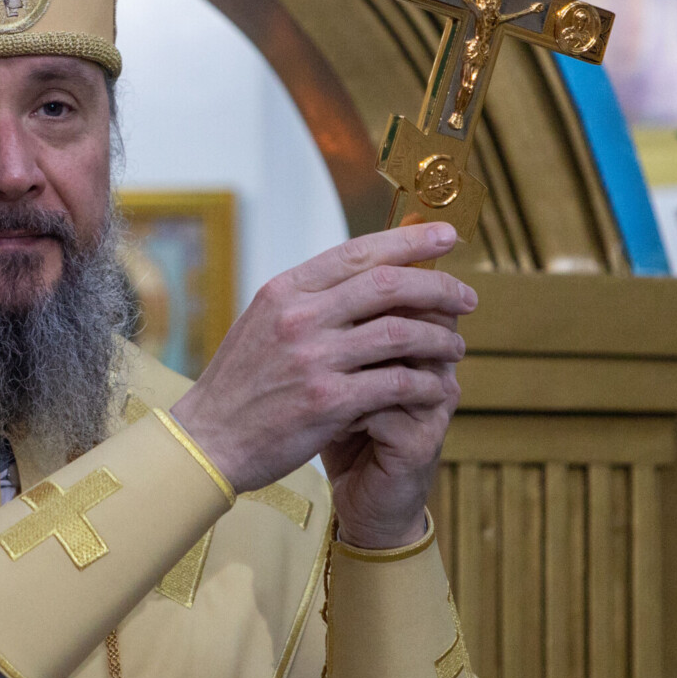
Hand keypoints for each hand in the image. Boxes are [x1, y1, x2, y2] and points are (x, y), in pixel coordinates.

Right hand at [169, 222, 473, 549]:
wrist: (208, 440)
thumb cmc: (241, 386)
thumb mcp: (264, 324)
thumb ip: (310, 300)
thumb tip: (366, 276)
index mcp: (285, 291)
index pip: (358, 251)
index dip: (410, 241)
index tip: (447, 237)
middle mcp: (299, 317)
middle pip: (388, 284)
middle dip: (438, 286)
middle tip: (467, 298)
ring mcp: (314, 358)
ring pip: (400, 333)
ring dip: (439, 338)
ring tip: (456, 347)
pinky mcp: (328, 402)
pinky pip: (396, 382)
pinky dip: (426, 383)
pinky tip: (439, 387)